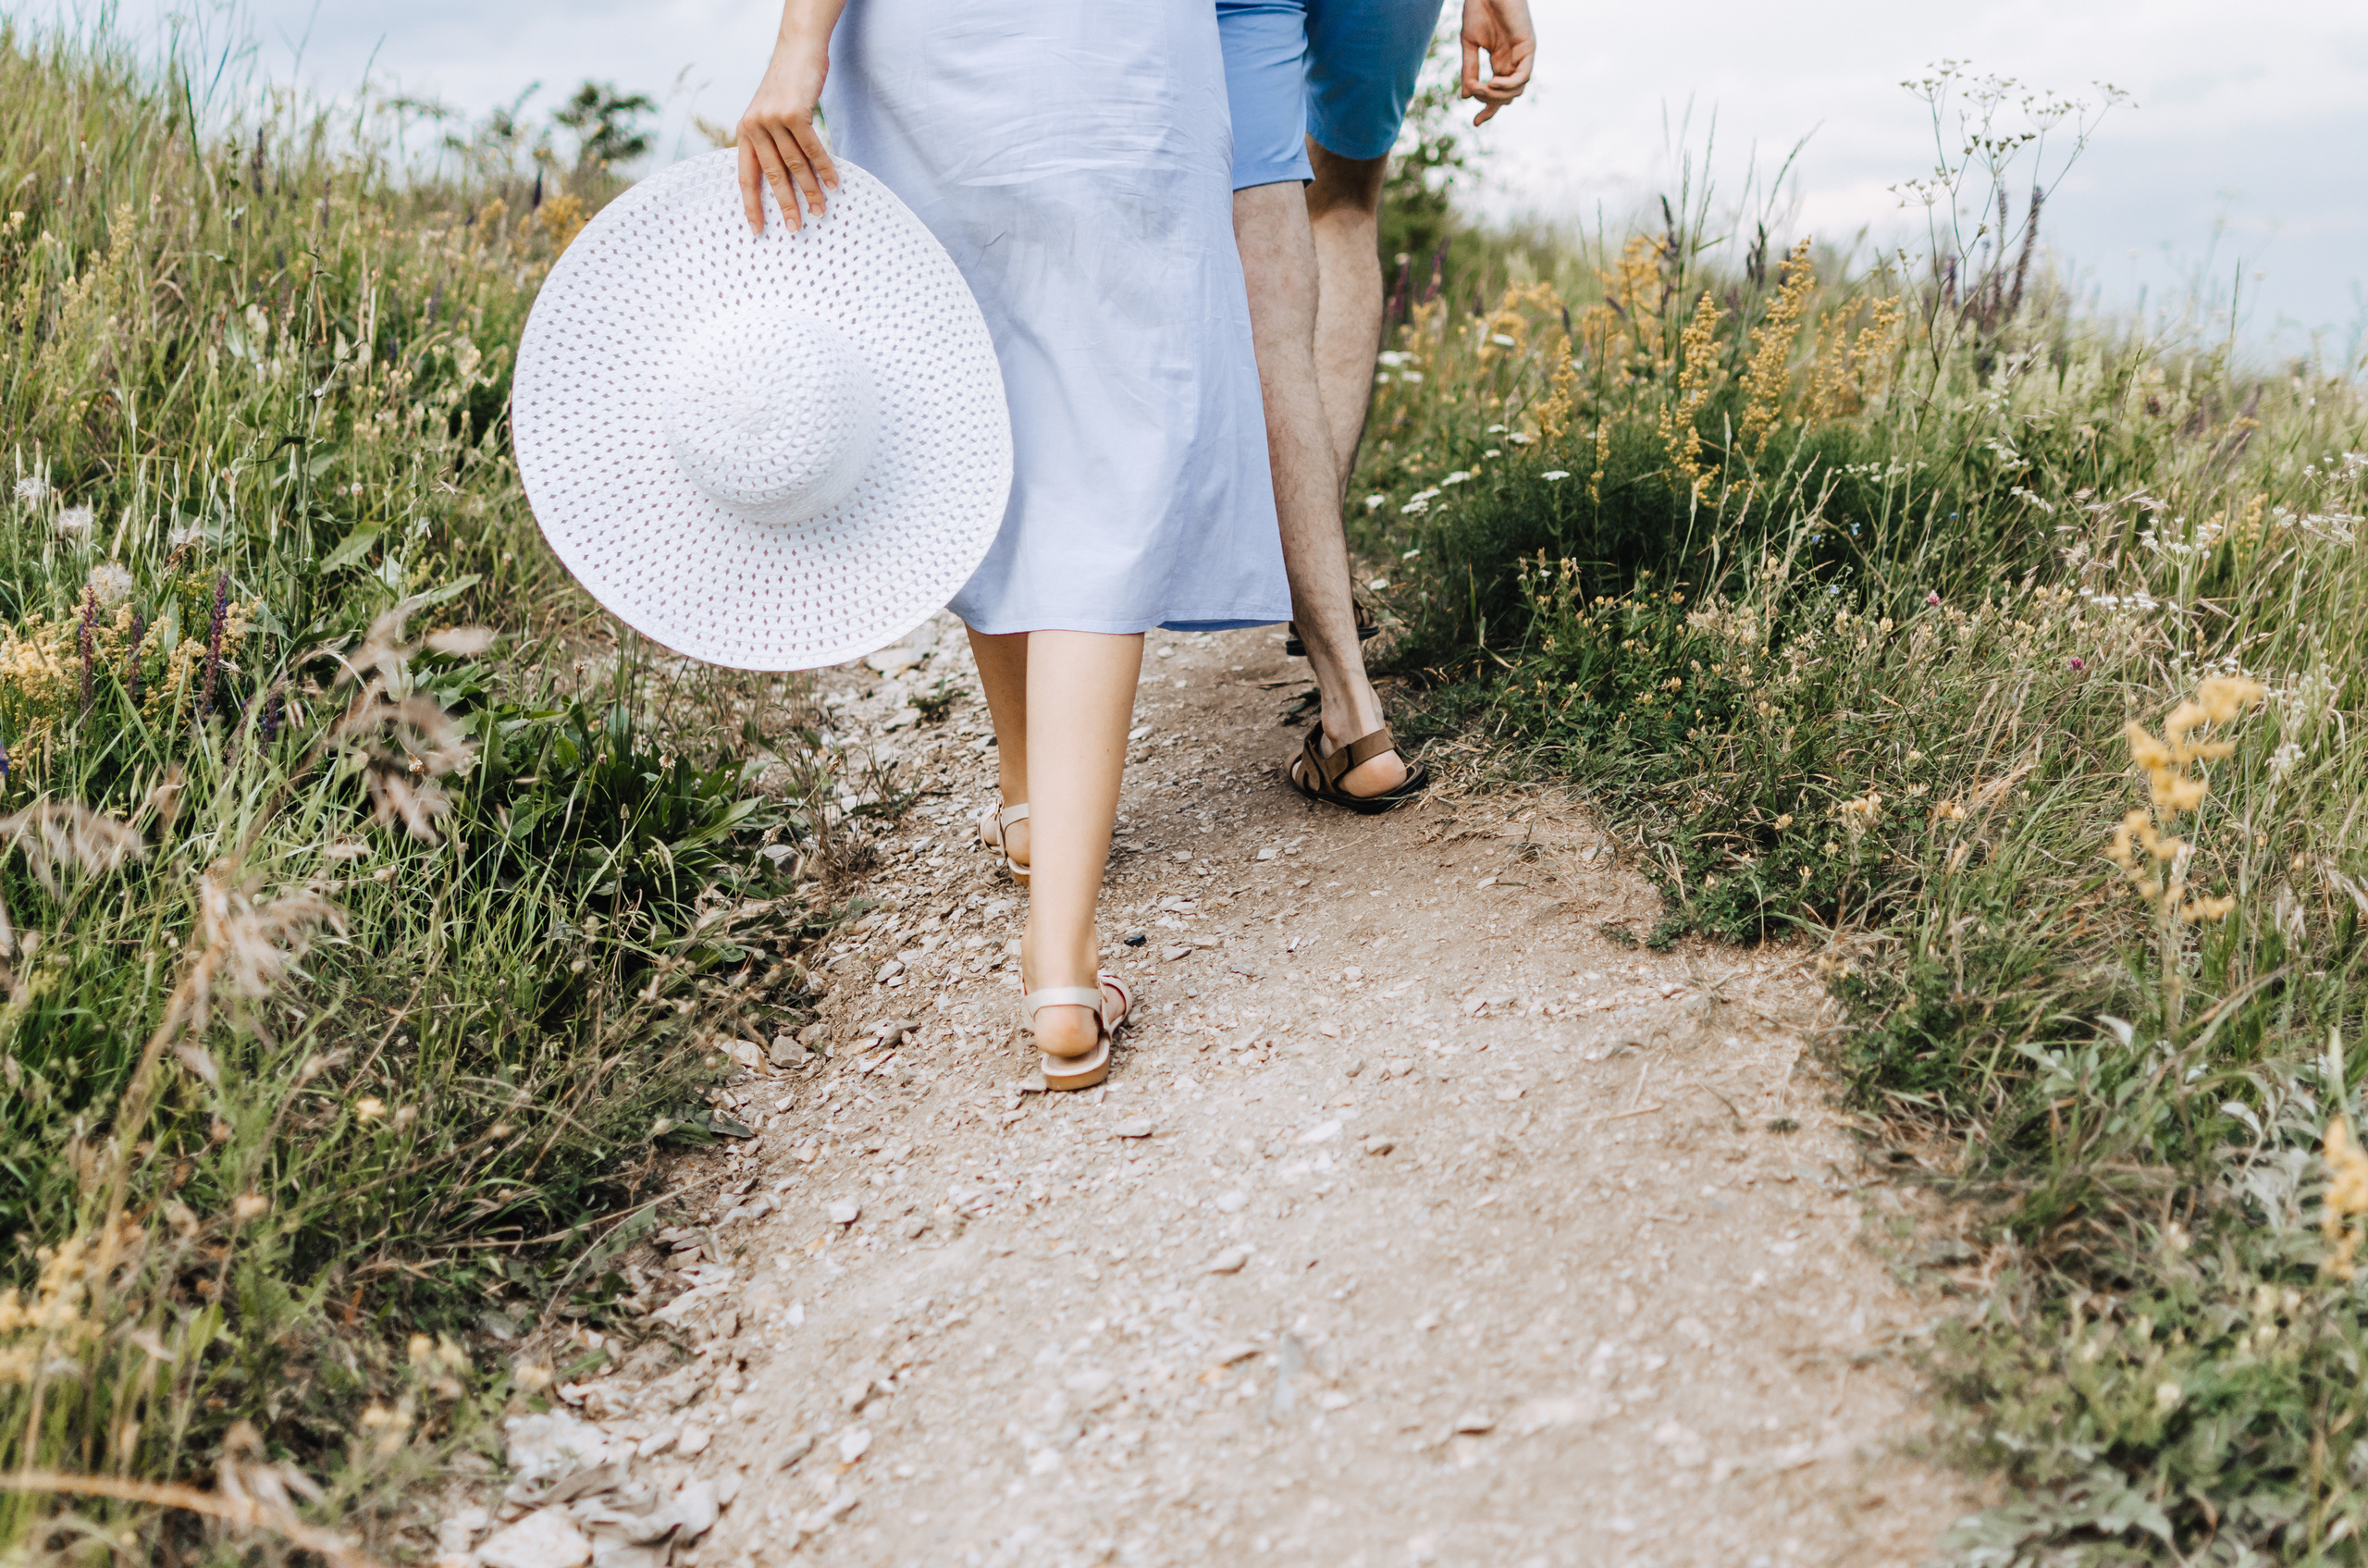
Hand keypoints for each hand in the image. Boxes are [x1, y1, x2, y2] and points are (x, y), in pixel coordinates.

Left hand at [736, 8, 843, 233]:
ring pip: (795, 165)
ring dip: (810, 190)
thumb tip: (786, 180)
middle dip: (786, 205)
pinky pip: (812, 149)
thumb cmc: (787, 86)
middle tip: (796, 228)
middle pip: (772, 176)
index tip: (757, 229)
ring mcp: (773, 119)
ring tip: (821, 210)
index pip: (746, 177)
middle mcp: (754, 126)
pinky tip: (834, 183)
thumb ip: (772, 142)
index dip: (752, 205)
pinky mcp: (794, 113)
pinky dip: (825, 168)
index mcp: (745, 131)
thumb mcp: (770, 113)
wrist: (797, 51)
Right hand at [1459, 0, 1535, 125]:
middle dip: (1489, 102)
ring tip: (1481, 86)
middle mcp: (1513, 61)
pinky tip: (1493, 83)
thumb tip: (1466, 96)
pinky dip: (1508, 85)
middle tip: (1473, 91)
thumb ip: (1469, 69)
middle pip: (1506, 97)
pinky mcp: (1528, 47)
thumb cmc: (1478, 9)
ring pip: (1515, 91)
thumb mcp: (1469, 44)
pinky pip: (1523, 76)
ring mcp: (1522, 55)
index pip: (1498, 94)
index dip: (1488, 110)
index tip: (1475, 123)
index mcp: (1500, 62)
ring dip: (1496, 94)